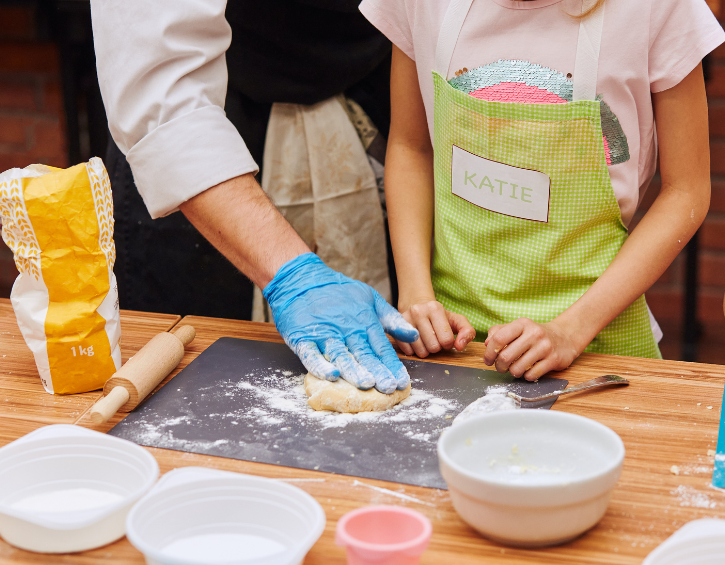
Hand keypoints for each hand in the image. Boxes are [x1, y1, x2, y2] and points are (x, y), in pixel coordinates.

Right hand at [263, 253, 418, 393]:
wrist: (303, 281)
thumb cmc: (339, 292)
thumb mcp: (371, 299)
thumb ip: (392, 319)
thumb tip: (414, 335)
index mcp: (364, 321)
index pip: (381, 348)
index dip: (392, 366)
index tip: (402, 382)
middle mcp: (346, 329)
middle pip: (364, 354)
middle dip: (377, 372)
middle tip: (388, 388)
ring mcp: (325, 334)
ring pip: (341, 355)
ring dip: (353, 370)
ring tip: (366, 384)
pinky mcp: (303, 338)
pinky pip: (312, 354)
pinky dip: (321, 365)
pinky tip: (332, 375)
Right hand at [397, 300, 475, 357]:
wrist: (416, 305)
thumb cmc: (439, 316)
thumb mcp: (456, 320)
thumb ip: (467, 331)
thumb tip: (459, 347)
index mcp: (435, 308)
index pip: (446, 340)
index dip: (448, 343)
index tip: (444, 337)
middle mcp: (418, 312)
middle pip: (433, 347)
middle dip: (436, 347)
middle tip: (434, 339)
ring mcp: (404, 320)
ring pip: (420, 351)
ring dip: (425, 350)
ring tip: (425, 340)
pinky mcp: (395, 329)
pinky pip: (408, 351)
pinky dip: (414, 351)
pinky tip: (416, 342)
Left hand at [483, 318, 580, 380]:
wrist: (564, 337)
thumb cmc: (534, 334)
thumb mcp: (518, 327)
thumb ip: (499, 332)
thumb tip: (486, 343)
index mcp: (522, 324)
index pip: (498, 338)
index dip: (489, 352)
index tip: (488, 360)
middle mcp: (534, 333)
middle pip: (506, 356)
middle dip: (499, 366)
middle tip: (501, 367)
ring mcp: (545, 347)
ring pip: (518, 368)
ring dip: (512, 372)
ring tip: (515, 369)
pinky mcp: (554, 360)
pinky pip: (531, 375)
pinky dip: (526, 376)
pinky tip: (528, 371)